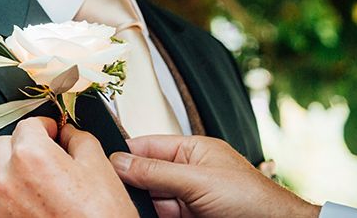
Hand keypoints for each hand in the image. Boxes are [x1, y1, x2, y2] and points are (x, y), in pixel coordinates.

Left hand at [0, 117, 136, 217]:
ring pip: (1, 177)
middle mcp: (8, 180)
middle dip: (23, 146)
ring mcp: (0, 208)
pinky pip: (3, 204)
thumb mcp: (99, 167)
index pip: (27, 124)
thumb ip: (78, 139)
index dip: (44, 126)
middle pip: (3, 146)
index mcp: (30, 156)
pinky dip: (18, 202)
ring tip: (49, 191)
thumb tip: (68, 134)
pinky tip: (43, 209)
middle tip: (46, 156)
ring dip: (18, 176)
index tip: (53, 133)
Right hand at [111, 135, 320, 217]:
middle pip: (145, 174)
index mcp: (191, 150)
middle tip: (112, 189)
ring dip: (141, 203)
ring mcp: (188, 199)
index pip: (147, 146)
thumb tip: (120, 161)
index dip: (125, 154)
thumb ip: (156, 171)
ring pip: (151, 199)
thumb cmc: (253, 200)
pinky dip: (151, 216)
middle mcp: (187, 172)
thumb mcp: (198, 181)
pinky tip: (141, 214)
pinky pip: (160, 215)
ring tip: (127, 206)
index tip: (103, 163)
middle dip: (131, 182)